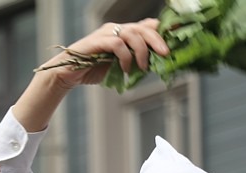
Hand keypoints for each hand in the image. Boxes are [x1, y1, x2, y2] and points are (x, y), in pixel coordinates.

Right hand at [14, 19, 168, 131]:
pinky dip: (125, 57)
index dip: (163, 30)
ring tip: (142, 67)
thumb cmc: (92, 70)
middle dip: (157, 40)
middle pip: (144, 27)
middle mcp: (116, 29)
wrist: (68, 74)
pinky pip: (118, 44)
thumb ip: (134, 61)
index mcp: (123, 33)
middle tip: (165, 54)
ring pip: (133, 34)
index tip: (177, 37)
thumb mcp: (118, 66)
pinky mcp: (98, 41)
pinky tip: (126, 69)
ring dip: (142, 51)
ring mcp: (107, 33)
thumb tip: (153, 63)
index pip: (148, 26)